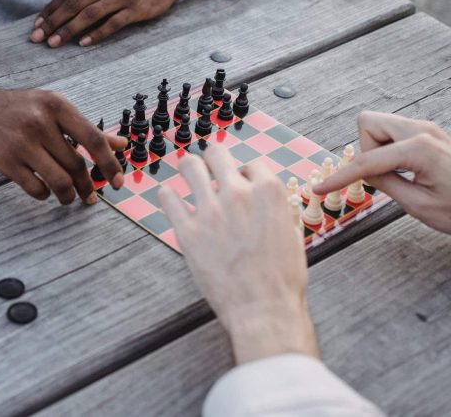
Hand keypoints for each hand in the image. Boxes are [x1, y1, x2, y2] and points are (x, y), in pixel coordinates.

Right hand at [0, 79, 126, 204]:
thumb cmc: (17, 109)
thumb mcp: (52, 108)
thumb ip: (85, 128)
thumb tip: (121, 145)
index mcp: (56, 105)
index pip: (93, 139)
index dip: (110, 165)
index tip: (118, 182)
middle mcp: (40, 122)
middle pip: (76, 164)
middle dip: (87, 185)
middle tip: (90, 195)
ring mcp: (21, 142)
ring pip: (59, 180)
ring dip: (68, 195)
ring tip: (69, 198)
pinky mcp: (4, 160)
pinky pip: (35, 188)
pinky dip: (44, 194)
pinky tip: (44, 191)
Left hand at [30, 0, 185, 47]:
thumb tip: (56, 10)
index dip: (50, 10)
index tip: (37, 25)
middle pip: (74, 4)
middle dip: (53, 22)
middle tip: (39, 38)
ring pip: (89, 14)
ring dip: (69, 30)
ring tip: (55, 43)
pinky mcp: (136, 9)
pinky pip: (112, 24)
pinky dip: (96, 34)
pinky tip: (82, 43)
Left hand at [157, 145, 318, 364]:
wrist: (263, 308)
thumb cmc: (282, 277)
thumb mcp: (293, 234)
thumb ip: (278, 210)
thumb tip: (270, 200)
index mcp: (268, 192)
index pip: (250, 164)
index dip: (245, 175)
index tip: (240, 186)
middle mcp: (237, 194)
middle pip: (216, 153)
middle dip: (214, 161)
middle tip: (211, 173)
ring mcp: (210, 211)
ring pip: (188, 166)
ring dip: (189, 170)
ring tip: (190, 180)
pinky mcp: (187, 231)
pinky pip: (167, 197)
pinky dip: (169, 197)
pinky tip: (174, 203)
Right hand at [314, 111, 450, 233]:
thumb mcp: (417, 204)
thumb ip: (384, 183)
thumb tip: (363, 172)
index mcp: (418, 148)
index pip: (365, 160)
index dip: (340, 176)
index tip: (320, 187)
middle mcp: (422, 131)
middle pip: (368, 123)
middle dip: (364, 149)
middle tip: (380, 175)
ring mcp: (427, 129)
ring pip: (379, 125)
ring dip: (377, 149)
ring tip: (397, 175)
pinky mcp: (429, 134)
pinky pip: (394, 133)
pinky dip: (388, 150)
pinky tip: (403, 171)